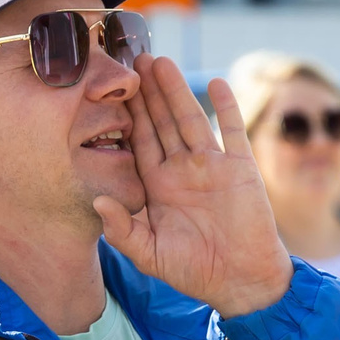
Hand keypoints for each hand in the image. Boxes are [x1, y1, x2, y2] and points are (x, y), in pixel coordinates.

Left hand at [91, 56, 294, 317]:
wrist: (241, 280)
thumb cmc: (193, 271)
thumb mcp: (150, 255)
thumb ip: (122, 231)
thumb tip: (98, 202)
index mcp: (158, 186)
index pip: (139, 142)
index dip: (128, 115)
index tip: (114, 88)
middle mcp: (182, 169)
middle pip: (161, 122)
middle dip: (148, 92)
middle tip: (133, 59)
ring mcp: (212, 165)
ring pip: (190, 119)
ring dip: (176, 91)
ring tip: (161, 62)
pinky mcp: (240, 167)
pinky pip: (232, 130)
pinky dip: (226, 107)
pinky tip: (216, 83)